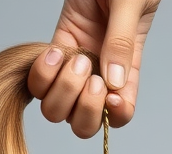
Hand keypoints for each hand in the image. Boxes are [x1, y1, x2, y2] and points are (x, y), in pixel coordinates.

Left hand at [27, 0, 159, 138]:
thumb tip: (113, 84)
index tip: (110, 95)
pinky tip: (55, 51)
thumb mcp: (131, 3)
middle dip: (84, 110)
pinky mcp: (56, 47)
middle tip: (91, 74)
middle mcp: (100, 73)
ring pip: (58, 109)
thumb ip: (123, 42)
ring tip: (74, 57)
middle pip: (84, 123)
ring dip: (63, 91)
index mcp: (127, 69)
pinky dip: (42, 74)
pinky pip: (40, 81)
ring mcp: (76, 62)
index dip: (113, 116)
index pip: (120, 114)